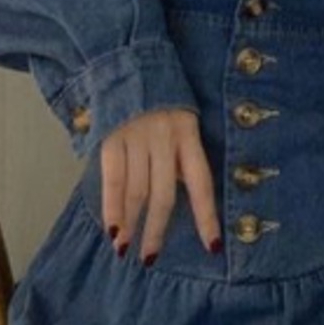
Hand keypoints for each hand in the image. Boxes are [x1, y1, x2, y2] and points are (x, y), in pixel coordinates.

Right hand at [100, 109, 220, 263]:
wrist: (128, 65)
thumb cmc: (161, 104)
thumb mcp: (181, 125)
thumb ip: (179, 159)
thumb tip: (174, 200)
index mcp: (189, 136)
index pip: (202, 183)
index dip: (208, 216)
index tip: (212, 247)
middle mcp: (166, 138)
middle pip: (164, 193)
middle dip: (157, 229)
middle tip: (151, 259)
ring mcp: (137, 138)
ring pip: (137, 190)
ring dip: (131, 224)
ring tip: (126, 249)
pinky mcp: (111, 138)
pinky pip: (112, 179)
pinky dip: (112, 206)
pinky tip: (112, 228)